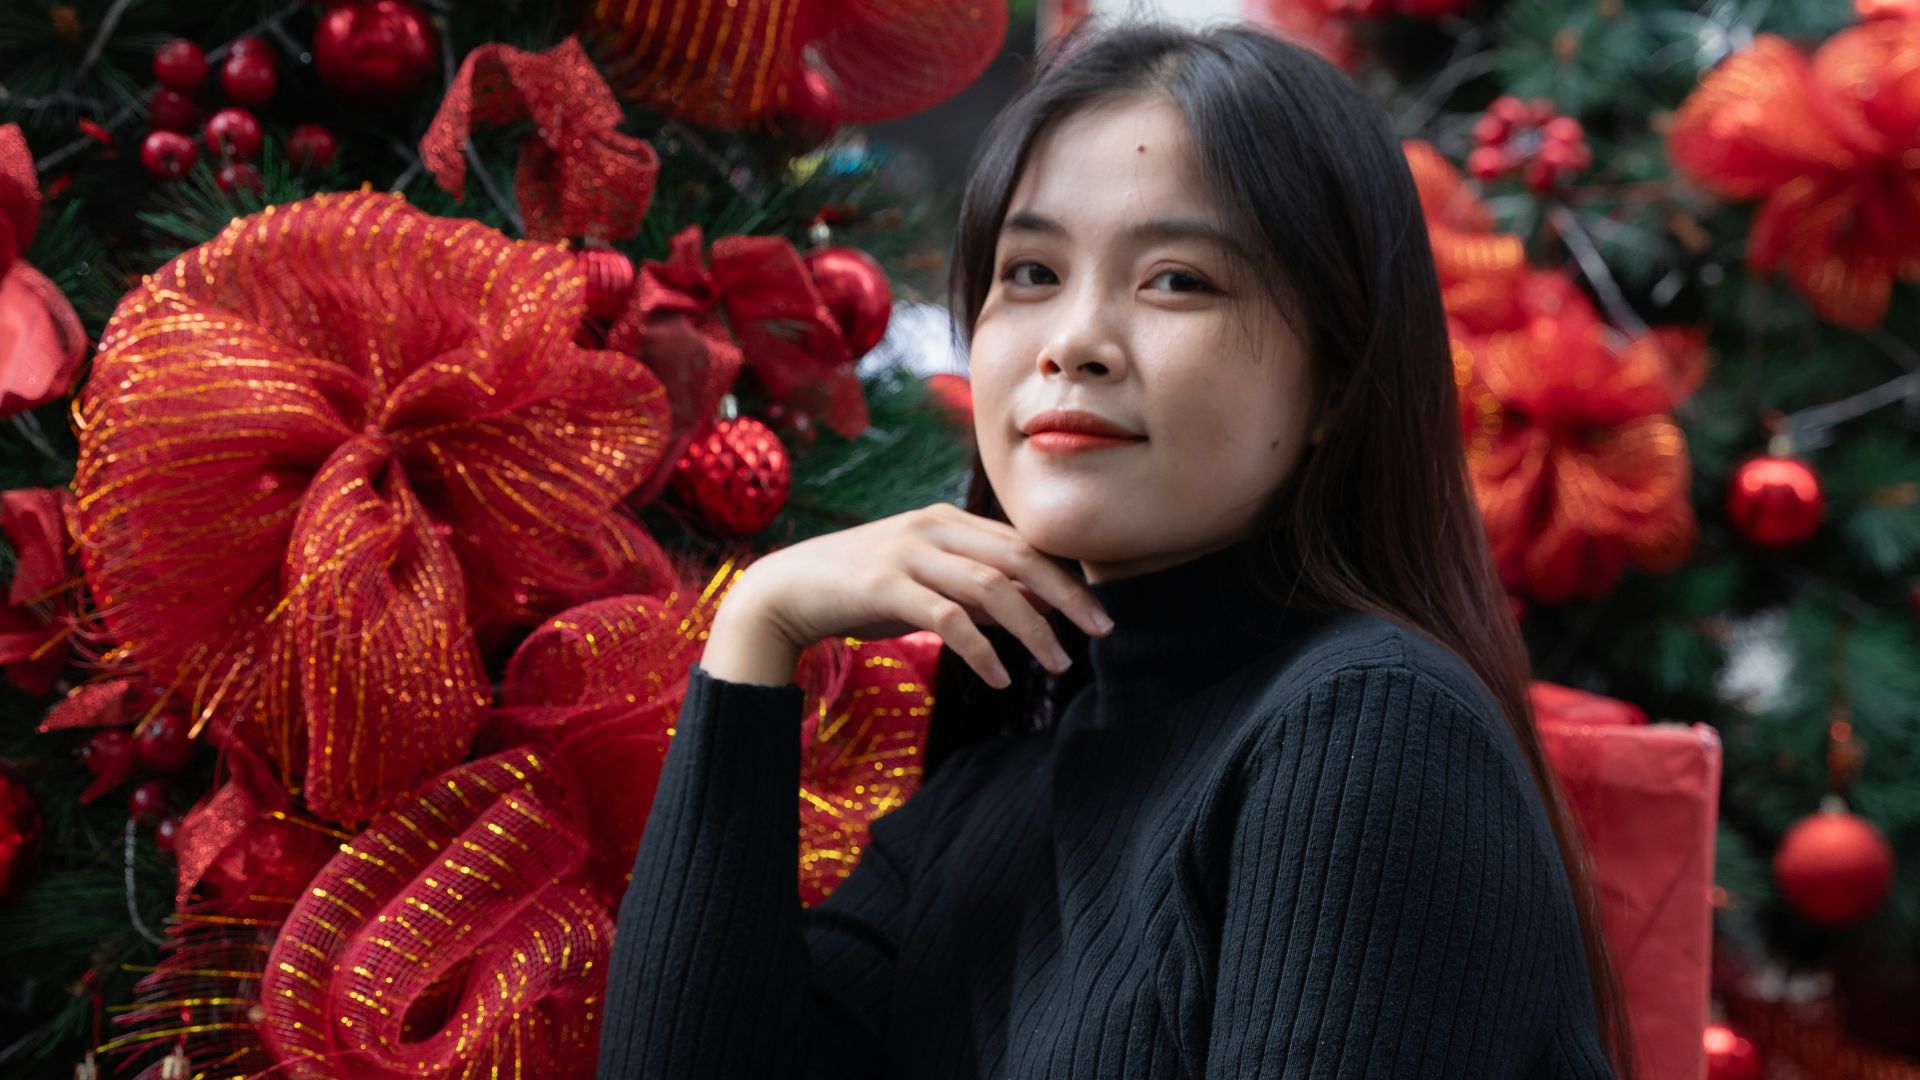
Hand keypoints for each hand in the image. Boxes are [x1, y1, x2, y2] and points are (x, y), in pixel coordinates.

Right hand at [700, 503, 1114, 688]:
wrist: (785, 592)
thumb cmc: (860, 590)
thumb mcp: (924, 584)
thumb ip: (975, 592)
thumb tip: (1034, 609)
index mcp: (947, 520)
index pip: (1023, 542)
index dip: (1066, 574)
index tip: (1099, 609)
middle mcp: (933, 527)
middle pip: (1019, 557)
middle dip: (1068, 594)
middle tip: (1104, 630)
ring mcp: (908, 552)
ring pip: (991, 587)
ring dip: (1033, 629)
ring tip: (1058, 665)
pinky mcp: (884, 585)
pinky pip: (947, 618)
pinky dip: (981, 650)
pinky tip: (1000, 678)